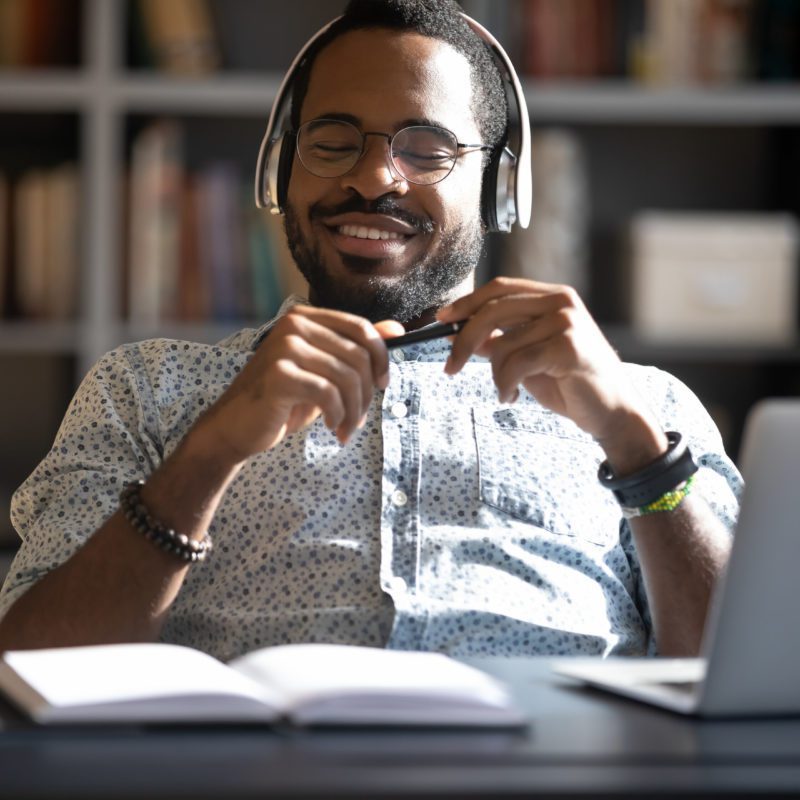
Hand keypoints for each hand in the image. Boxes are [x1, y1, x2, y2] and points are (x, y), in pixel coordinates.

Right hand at [198, 306, 403, 463]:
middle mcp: (294, 325)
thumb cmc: (283, 400)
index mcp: (306, 318)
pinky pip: (328, 394)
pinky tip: (330, 427)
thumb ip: (356, 349)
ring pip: (347, 377)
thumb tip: (398, 328)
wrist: (236, 427)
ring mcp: (285, 348)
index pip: (361, 329)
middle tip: (359, 419)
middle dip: (366, 393)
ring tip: (345, 428)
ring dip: (353, 410)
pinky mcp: (279, 374)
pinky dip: (336, 415)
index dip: (381, 358)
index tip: (383, 384)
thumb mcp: (324, 373)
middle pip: (358, 355)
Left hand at [437, 278, 666, 470]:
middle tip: (449, 368)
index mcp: (552, 297)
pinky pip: (515, 364)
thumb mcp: (528, 357)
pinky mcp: (568, 348)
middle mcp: (561, 302)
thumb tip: (459, 334)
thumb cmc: (570, 383)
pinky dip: (504, 385)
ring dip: (494, 376)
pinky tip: (512, 397)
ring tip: (505, 392)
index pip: (500, 288)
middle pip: (494, 309)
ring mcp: (567, 323)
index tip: (442, 319)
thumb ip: (499, 341)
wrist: (612, 411)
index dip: (467, 302)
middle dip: (464, 340)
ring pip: (503, 345)